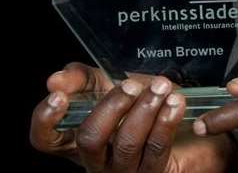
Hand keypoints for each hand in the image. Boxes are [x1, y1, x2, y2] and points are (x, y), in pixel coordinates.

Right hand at [30, 61, 235, 171]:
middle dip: (111, 106)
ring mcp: (123, 172)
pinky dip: (166, 120)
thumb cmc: (141, 106)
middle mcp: (96, 161)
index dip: (45, 120)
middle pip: (89, 139)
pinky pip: (156, 149)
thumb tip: (55, 79)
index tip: (59, 96)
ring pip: (126, 144)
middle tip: (131, 84)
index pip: (46, 140)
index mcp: (79, 139)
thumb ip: (83, 79)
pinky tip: (175, 102)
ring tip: (162, 86)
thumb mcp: (110, 86)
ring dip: (146, 108)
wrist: (187, 128)